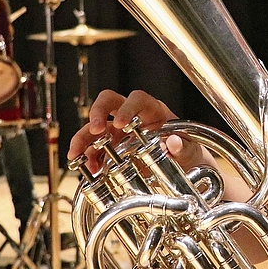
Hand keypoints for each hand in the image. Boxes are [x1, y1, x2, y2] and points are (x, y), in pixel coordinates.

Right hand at [68, 89, 211, 173]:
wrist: (184, 169)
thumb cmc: (188, 153)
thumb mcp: (191, 150)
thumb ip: (184, 147)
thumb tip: (174, 142)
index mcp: (153, 110)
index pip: (138, 99)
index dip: (128, 108)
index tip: (122, 123)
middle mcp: (133, 116)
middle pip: (108, 102)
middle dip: (98, 113)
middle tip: (95, 129)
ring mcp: (119, 132)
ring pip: (95, 126)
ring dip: (83, 138)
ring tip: (77, 155)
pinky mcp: (112, 149)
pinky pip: (94, 149)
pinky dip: (88, 158)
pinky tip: (88, 169)